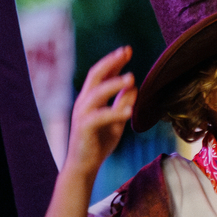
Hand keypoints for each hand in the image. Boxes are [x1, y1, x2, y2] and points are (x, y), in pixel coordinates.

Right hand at [63, 46, 134, 184]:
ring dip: (114, 84)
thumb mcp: (116, 120)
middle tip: (127, 52)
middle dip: (111, 62)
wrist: (85, 165)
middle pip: (95, 75)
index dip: (113, 61)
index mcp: (91, 98)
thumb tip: (134, 87)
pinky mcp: (84, 128)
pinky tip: (128, 111)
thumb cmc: (99, 141)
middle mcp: (84, 102)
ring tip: (131, 78)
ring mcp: (82, 114)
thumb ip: (123, 103)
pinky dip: (114, 112)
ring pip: (96, 93)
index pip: (100, 74)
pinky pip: (100, 117)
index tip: (128, 50)